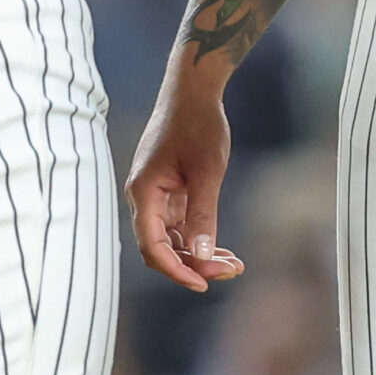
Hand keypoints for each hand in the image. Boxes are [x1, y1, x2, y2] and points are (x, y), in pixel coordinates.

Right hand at [124, 83, 245, 292]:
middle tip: (230, 271)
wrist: (194, 90)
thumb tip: (200, 256)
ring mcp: (154, 193)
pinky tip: (221, 248)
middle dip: (192, 265)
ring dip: (197, 253)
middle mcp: (143, 196)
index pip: (152, 247)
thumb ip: (202, 215)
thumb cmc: (199, 124)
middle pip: (160, 247)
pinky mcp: (166, 188)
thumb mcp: (207, 172)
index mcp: (143, 192)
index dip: (176, 271)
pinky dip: (196, 236)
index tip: (203, 284)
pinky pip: (177, 223)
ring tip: (232, 263)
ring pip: (171, 237)